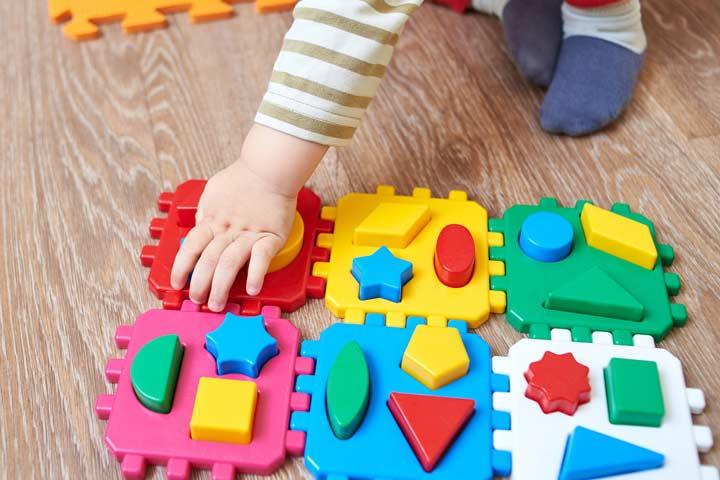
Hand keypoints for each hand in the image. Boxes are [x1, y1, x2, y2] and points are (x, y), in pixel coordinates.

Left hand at [170, 124, 326, 310]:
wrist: (269, 168)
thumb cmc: (242, 179)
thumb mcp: (212, 193)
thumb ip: (205, 215)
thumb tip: (198, 230)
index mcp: (212, 220)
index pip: (190, 247)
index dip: (181, 267)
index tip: (177, 283)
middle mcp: (228, 230)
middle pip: (207, 261)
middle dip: (199, 284)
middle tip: (197, 300)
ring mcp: (249, 234)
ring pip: (229, 264)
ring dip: (220, 287)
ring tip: (217, 304)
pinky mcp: (271, 236)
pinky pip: (261, 258)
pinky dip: (255, 274)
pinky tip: (252, 288)